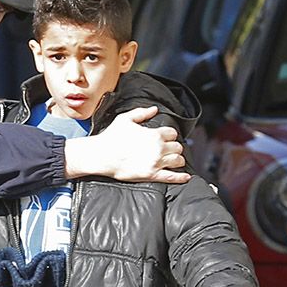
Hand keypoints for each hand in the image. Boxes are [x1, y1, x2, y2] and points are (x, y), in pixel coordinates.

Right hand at [64, 105, 189, 183]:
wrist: (101, 155)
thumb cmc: (111, 137)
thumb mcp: (125, 119)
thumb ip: (142, 112)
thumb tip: (154, 109)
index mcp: (154, 134)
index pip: (172, 133)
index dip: (169, 135)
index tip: (166, 138)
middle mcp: (158, 148)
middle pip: (178, 147)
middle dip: (174, 147)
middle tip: (169, 149)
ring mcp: (156, 162)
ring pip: (178, 161)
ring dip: (177, 160)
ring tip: (173, 160)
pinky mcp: (151, 175)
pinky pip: (172, 177)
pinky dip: (181, 177)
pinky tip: (185, 177)